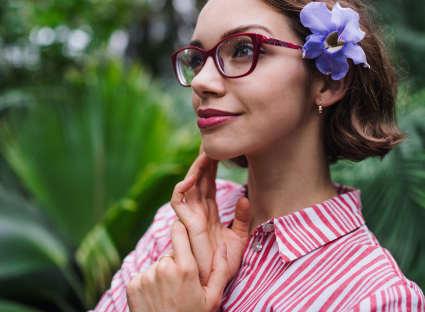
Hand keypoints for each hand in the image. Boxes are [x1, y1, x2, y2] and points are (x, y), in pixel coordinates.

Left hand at [126, 220, 229, 311]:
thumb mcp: (212, 299)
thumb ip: (220, 270)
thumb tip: (222, 246)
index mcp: (185, 268)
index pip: (179, 231)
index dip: (182, 231)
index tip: (184, 234)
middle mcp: (163, 268)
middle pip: (170, 253)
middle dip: (176, 262)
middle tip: (181, 284)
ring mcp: (146, 276)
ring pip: (157, 265)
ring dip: (162, 274)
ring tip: (169, 294)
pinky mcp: (133, 285)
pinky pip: (143, 276)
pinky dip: (149, 283)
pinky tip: (157, 298)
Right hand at [170, 146, 251, 286]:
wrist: (215, 281)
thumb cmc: (224, 263)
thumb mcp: (239, 237)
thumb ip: (242, 218)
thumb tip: (246, 198)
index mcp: (209, 212)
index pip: (210, 182)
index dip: (213, 165)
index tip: (221, 149)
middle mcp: (198, 210)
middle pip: (199, 179)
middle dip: (204, 160)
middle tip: (211, 143)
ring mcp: (190, 215)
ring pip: (189, 184)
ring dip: (195, 168)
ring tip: (205, 153)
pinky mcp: (185, 222)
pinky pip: (178, 199)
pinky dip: (183, 185)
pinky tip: (194, 175)